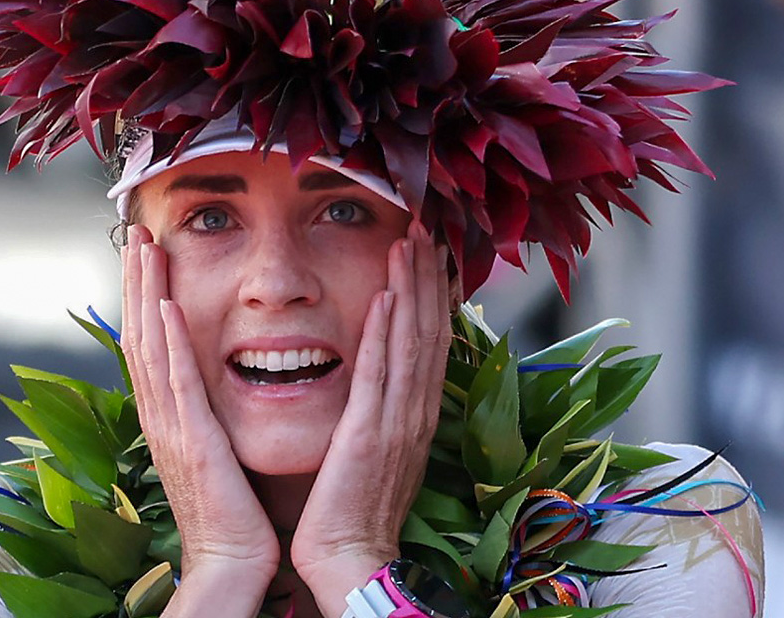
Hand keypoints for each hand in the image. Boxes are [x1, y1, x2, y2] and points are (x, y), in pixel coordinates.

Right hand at [122, 225, 279, 611]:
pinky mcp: (193, 441)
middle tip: (139, 233)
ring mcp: (172, 426)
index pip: (150, 342)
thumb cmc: (233, 508)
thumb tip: (218, 374)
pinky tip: (166, 308)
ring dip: (147, 295)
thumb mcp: (216, 445)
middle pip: (140, 333)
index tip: (149, 253)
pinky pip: (177, 384)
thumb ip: (211, 408)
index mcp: (169, 414)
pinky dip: (168, 344)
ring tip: (146, 250)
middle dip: (139, 281)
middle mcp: (161, 414)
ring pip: (151, 347)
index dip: (145, 295)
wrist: (232, 560)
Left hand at [290, 220, 450, 615]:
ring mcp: (397, 422)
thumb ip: (381, 405)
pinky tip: (383, 297)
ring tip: (409, 241)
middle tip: (425, 226)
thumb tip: (379, 367)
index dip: (433, 290)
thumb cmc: (356, 506)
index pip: (431, 338)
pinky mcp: (369, 437)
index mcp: (417, 413)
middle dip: (428, 275)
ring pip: (411, 342)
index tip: (428, 249)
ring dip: (411, 288)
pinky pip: (378, 376)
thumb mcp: (377, 447)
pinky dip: (383, 334)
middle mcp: (417, 411)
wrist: (350, 558)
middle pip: (430, 329)